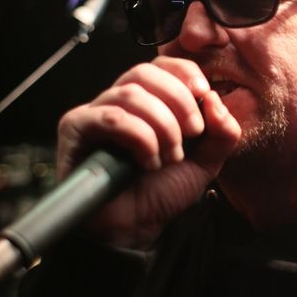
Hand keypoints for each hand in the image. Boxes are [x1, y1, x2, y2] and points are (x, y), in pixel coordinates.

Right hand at [57, 57, 240, 246]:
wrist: (134, 230)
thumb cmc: (160, 194)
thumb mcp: (204, 163)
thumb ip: (221, 133)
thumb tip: (217, 100)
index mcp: (145, 102)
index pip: (161, 66)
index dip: (184, 73)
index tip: (204, 94)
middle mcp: (117, 102)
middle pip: (145, 73)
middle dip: (178, 101)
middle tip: (192, 133)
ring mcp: (93, 114)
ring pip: (130, 94)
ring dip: (161, 126)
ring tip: (169, 157)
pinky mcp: (75, 129)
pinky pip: (110, 117)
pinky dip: (139, 138)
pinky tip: (147, 163)